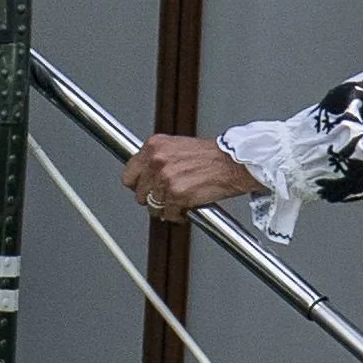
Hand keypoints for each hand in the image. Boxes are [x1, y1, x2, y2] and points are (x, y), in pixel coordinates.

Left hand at [123, 134, 257, 221]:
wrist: (234, 163)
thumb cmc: (213, 156)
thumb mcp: (179, 147)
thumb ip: (160, 158)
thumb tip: (147, 174)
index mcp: (154, 146)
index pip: (129, 173)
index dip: (137, 185)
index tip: (143, 189)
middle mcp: (157, 160)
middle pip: (139, 192)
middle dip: (151, 198)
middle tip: (164, 198)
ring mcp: (165, 178)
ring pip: (152, 206)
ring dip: (164, 209)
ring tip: (177, 203)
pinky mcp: (176, 195)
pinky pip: (168, 214)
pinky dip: (177, 216)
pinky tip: (186, 208)